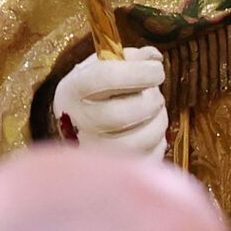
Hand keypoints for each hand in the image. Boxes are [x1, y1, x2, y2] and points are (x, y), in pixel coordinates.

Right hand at [51, 46, 167, 157]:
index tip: (156, 68)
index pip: (105, 77)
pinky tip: (145, 131)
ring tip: (151, 111)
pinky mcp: (114, 173)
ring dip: (157, 120)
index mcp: (73, 91)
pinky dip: (157, 141)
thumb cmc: (94, 95)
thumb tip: (153, 57)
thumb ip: (128, 58)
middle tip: (154, 93)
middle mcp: (80, 124)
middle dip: (151, 100)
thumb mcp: (101, 67)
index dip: (139, 71)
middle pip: (123, 114)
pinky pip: (150, 156)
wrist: (76, 130)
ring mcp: (95, 152)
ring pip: (141, 138)